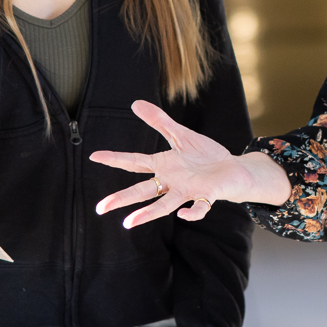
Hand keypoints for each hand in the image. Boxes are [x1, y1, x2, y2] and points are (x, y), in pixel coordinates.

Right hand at [90, 101, 289, 227]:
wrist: (233, 170)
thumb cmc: (206, 155)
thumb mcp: (181, 135)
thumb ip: (159, 122)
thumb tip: (135, 103)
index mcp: (164, 166)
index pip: (134, 163)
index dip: (114, 159)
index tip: (93, 156)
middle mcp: (171, 182)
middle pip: (142, 190)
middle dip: (121, 198)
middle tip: (100, 208)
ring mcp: (188, 191)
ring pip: (164, 204)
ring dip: (147, 214)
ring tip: (128, 223)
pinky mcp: (207, 195)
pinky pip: (198, 207)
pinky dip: (192, 212)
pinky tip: (183, 214)